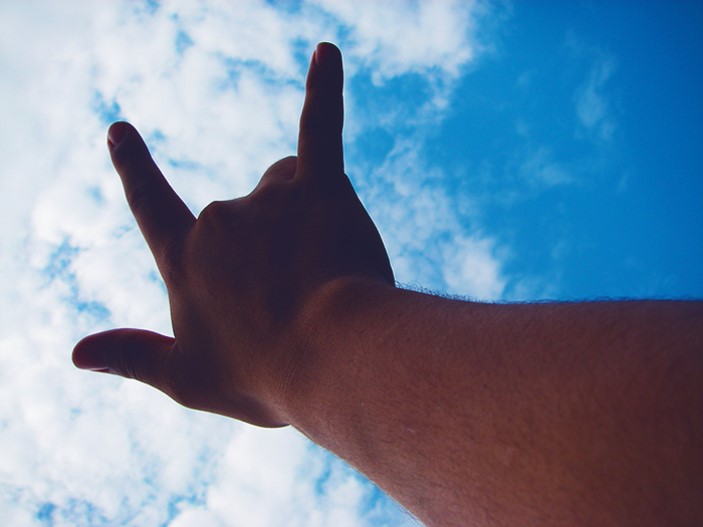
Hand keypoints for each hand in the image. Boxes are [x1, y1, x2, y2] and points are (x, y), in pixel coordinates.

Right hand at [72, 42, 393, 427]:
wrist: (331, 361)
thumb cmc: (264, 376)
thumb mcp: (189, 379)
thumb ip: (133, 358)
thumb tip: (75, 353)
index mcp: (187, 260)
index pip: (152, 206)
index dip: (137, 170)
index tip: (121, 130)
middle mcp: (220, 220)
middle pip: (248, 212)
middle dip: (276, 251)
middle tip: (304, 306)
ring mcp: (268, 198)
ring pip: (288, 185)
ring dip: (307, 218)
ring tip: (329, 270)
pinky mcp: (320, 187)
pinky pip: (321, 126)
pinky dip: (326, 87)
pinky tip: (326, 52)